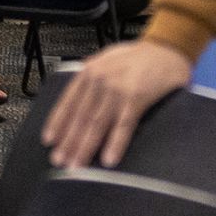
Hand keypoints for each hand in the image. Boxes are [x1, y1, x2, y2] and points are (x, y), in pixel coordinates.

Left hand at [39, 39, 192, 168]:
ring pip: (96, 123)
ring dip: (85, 146)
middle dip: (68, 141)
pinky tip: (108, 159)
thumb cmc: (137, 58)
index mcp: (89, 72)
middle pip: (79, 116)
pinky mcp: (136, 98)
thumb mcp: (106, 61)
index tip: (48, 141)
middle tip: (60, 161)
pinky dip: (115, 143)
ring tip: (77, 166)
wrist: (167, 49)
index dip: (57, 123)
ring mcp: (117, 89)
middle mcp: (98, 80)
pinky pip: (123, 125)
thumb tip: (78, 98)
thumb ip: (92, 79)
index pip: (68, 102)